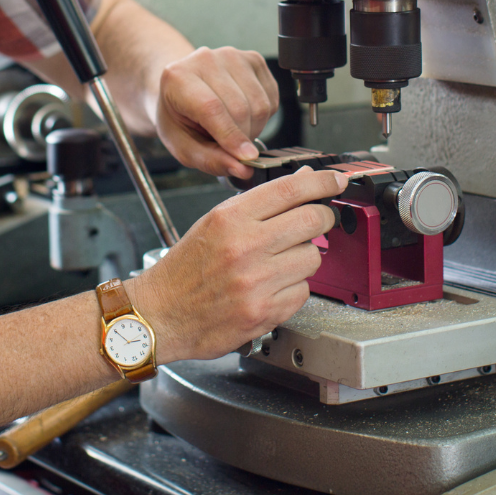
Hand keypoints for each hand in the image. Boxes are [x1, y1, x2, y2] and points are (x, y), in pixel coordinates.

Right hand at [128, 165, 346, 362]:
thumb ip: (259, 203)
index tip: (335, 181)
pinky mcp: (265, 312)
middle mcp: (245, 246)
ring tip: (278, 262)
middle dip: (323, 218)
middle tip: (319, 220)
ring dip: (303, 257)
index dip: (322, 182)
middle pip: (311, 220)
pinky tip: (271, 286)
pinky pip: (303, 291)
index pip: (290, 189)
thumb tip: (301, 182)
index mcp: (230, 217)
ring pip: (313, 257)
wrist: (160, 313)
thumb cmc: (186, 268)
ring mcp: (257, 281)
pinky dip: (293, 287)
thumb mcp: (215, 221)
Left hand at [155, 46, 278, 177]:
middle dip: (242, 138)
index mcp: (177, 77)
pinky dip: (264, 115)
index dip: (231, 136)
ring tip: (234, 129)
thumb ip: (210, 159)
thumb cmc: (179, 116)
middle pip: (240, 108)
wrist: (181, 87)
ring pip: (260, 104)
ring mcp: (231, 55)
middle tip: (230, 146)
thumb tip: (243, 169)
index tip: (246, 158)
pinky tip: (245, 114)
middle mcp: (204, 59)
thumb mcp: (182, 146)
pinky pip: (271, 97)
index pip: (211, 108)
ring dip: (254, 127)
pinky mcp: (253, 58)